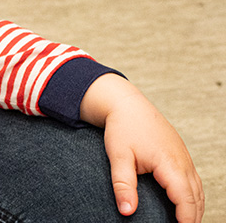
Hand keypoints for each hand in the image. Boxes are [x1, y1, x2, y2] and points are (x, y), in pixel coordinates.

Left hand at [81, 74, 203, 221]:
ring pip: (198, 189)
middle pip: (196, 197)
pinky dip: (193, 196)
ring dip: (195, 207)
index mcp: (170, 163)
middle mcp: (182, 161)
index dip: (187, 219)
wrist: (127, 104)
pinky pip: (193, 181)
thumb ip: (123, 185)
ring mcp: (184, 158)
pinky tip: (185, 205)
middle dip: (193, 217)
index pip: (185, 198)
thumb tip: (126, 211)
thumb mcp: (118, 156)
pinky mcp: (181, 155)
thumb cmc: (122, 128)